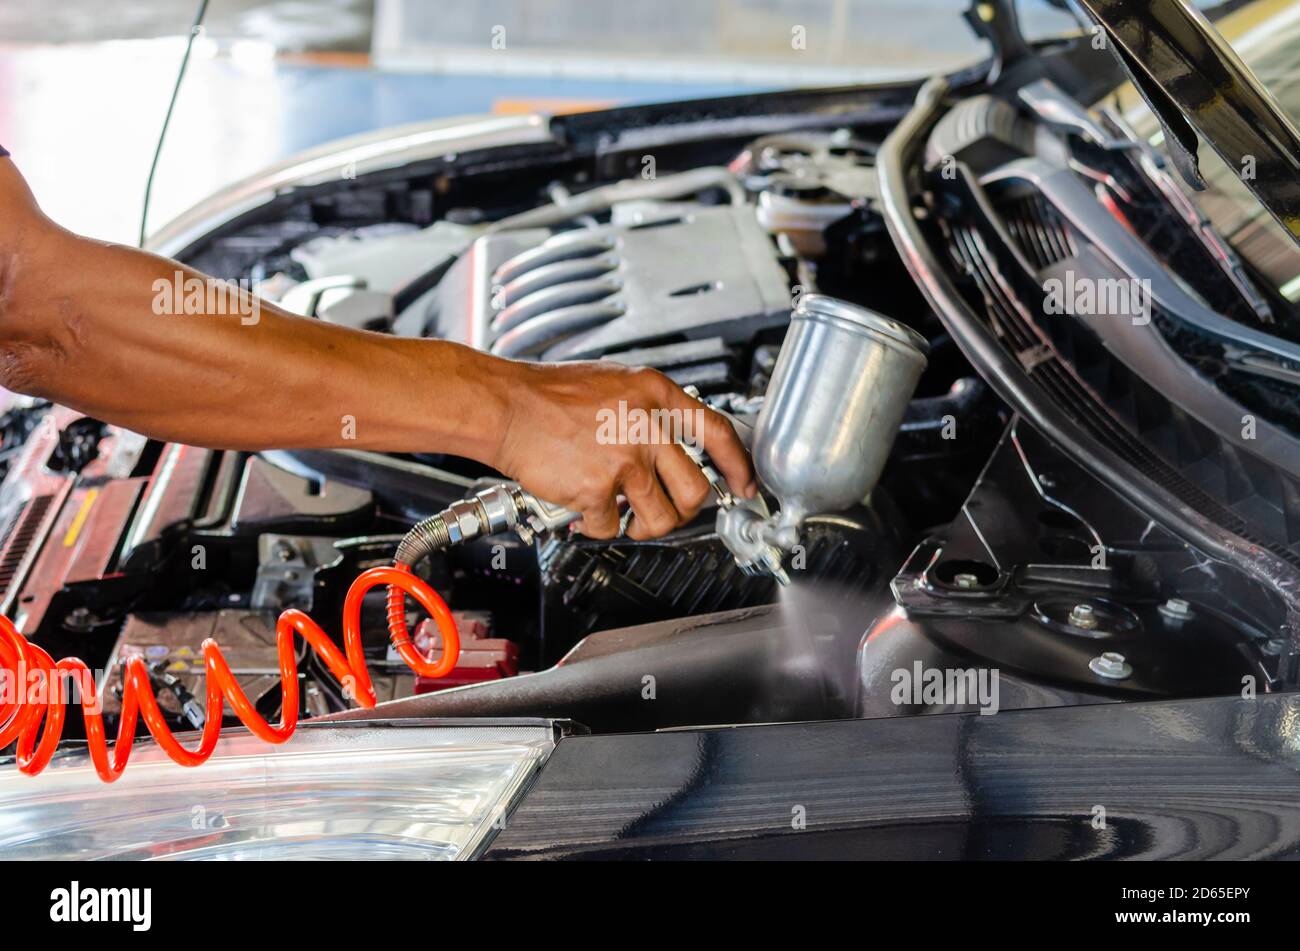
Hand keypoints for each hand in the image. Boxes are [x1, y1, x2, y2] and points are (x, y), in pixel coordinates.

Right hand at [490, 360, 755, 539]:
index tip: (744, 485)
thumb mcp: (615, 382)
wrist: (506, 407)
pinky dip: (598, 527)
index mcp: (655, 395)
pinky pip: (612, 527)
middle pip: (695, 489)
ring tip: (624, 514)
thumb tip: (675, 443)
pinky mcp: (598, 489)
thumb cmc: (550, 394)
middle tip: (667, 509)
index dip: (738, 466)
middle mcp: (646, 426)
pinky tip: (586, 510)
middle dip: (683, 510)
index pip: (717, 434)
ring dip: (644, 526)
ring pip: (661, 518)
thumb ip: (649, 410)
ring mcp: (624, 459)